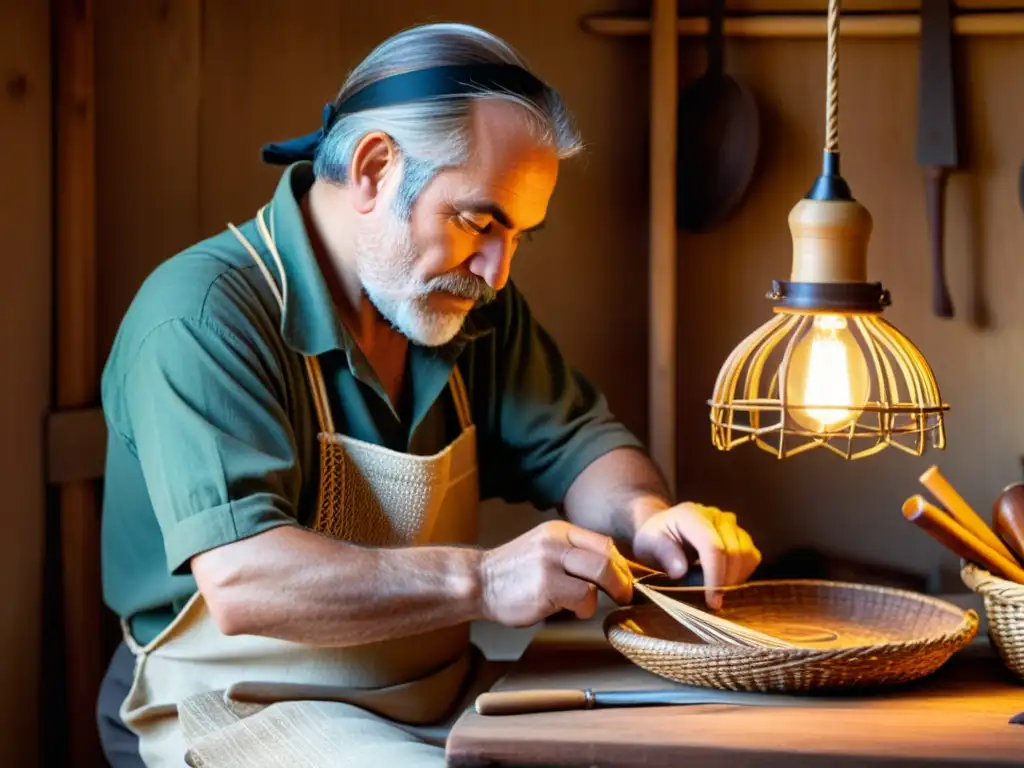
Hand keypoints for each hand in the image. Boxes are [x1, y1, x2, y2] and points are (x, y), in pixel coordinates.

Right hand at [478, 520, 633, 626]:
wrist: (478, 582)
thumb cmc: (512, 573)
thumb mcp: (543, 550)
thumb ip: (571, 554)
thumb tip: (609, 570)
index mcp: (559, 531)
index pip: (603, 543)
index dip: (619, 565)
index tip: (622, 581)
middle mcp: (557, 542)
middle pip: (607, 557)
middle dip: (621, 581)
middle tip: (622, 595)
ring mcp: (551, 562)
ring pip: (600, 574)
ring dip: (602, 595)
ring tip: (586, 605)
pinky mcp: (546, 585)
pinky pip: (584, 597)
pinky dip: (585, 608)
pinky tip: (570, 611)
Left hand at [631, 503, 760, 609]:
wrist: (663, 529)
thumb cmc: (654, 539)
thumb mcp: (648, 545)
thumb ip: (663, 554)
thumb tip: (680, 571)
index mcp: (691, 515)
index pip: (713, 547)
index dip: (715, 576)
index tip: (711, 601)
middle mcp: (715, 515)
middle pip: (734, 552)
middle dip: (725, 582)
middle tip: (711, 601)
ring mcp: (731, 523)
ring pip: (747, 554)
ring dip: (735, 579)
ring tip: (715, 590)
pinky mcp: (740, 534)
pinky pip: (752, 556)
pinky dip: (742, 573)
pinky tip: (724, 581)